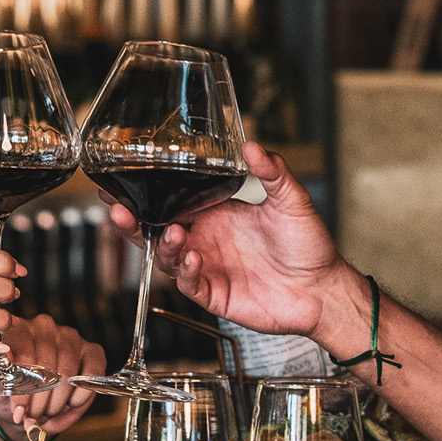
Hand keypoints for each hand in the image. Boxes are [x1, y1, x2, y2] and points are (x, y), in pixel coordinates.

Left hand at [0, 315, 103, 440]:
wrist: (30, 401)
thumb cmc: (14, 391)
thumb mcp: (1, 388)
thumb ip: (0, 376)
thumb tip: (6, 358)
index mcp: (19, 329)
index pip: (23, 353)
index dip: (22, 388)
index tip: (19, 411)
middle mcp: (45, 327)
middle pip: (46, 366)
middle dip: (39, 401)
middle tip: (34, 417)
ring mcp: (70, 337)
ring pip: (67, 374)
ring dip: (57, 403)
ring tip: (47, 414)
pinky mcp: (92, 350)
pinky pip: (91, 375)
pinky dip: (80, 396)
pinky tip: (69, 404)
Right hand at [106, 141, 349, 344]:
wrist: (323, 288)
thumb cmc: (308, 245)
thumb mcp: (292, 200)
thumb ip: (272, 172)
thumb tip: (253, 146)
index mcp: (215, 214)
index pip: (171, 202)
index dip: (145, 195)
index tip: (122, 183)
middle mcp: (205, 240)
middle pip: (157, 231)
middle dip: (134, 222)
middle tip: (118, 210)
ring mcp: (208, 268)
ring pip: (167, 258)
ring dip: (163, 245)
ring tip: (173, 233)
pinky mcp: (214, 294)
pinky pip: (189, 284)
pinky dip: (185, 272)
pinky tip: (193, 258)